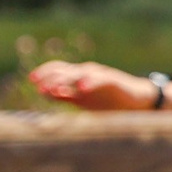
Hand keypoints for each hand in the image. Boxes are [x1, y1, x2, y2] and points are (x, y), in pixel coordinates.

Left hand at [27, 60, 158, 109]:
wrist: (140, 102)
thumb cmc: (110, 102)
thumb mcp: (83, 100)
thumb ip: (65, 95)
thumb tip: (44, 93)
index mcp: (79, 77)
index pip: (58, 69)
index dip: (44, 73)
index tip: (31, 80)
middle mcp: (88, 73)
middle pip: (66, 70)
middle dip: (50, 77)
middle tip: (38, 84)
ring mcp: (101, 75)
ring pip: (80, 73)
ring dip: (65, 80)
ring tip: (53, 87)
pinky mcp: (114, 80)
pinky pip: (100, 79)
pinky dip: (91, 82)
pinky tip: (82, 87)